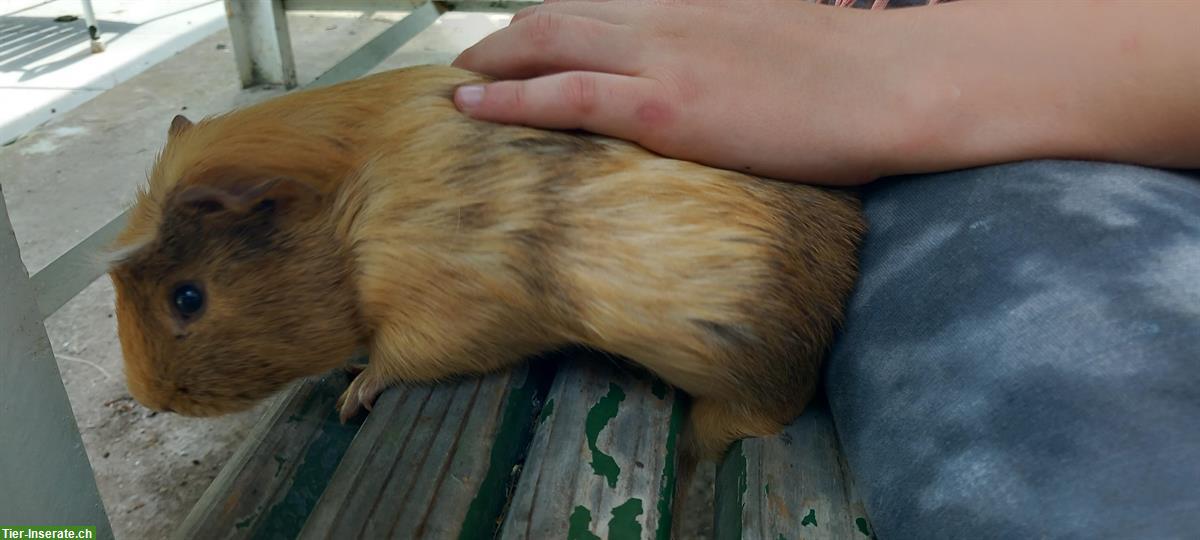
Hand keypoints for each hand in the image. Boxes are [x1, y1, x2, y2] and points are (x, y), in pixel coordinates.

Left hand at [452, 0, 1199, 185]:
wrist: (894, 83)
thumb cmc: (853, 70)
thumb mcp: (780, 37)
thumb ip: (734, 46)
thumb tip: (724, 71)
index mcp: (694, 3)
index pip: (602, 2)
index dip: (553, 20)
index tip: (525, 37)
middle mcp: (666, 16)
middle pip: (561, 14)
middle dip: (509, 38)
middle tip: (477, 63)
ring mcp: (662, 56)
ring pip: (549, 43)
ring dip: (496, 63)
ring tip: (463, 87)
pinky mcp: (666, 104)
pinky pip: (566, 95)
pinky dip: (509, 99)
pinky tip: (471, 109)